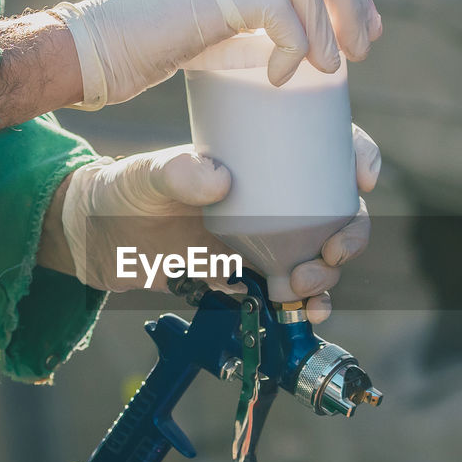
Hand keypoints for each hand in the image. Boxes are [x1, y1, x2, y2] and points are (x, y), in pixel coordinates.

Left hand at [38, 129, 380, 322]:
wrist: (97, 245)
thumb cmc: (121, 193)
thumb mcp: (144, 176)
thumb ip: (175, 173)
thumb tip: (218, 179)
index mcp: (257, 158)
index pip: (324, 146)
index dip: (358, 156)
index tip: (363, 178)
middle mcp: (271, 197)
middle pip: (338, 209)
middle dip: (351, 233)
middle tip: (331, 253)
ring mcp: (264, 238)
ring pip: (322, 254)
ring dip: (329, 274)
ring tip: (301, 288)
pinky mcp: (249, 275)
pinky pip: (294, 291)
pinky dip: (308, 305)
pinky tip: (305, 314)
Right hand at [53, 0, 383, 108]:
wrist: (84, 54)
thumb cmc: (135, 58)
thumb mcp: (204, 38)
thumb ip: (240, 34)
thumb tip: (282, 61)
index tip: (363, 36)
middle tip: (361, 50)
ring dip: (327, 21)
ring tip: (328, 67)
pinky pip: (275, 7)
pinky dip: (292, 43)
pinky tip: (284, 76)